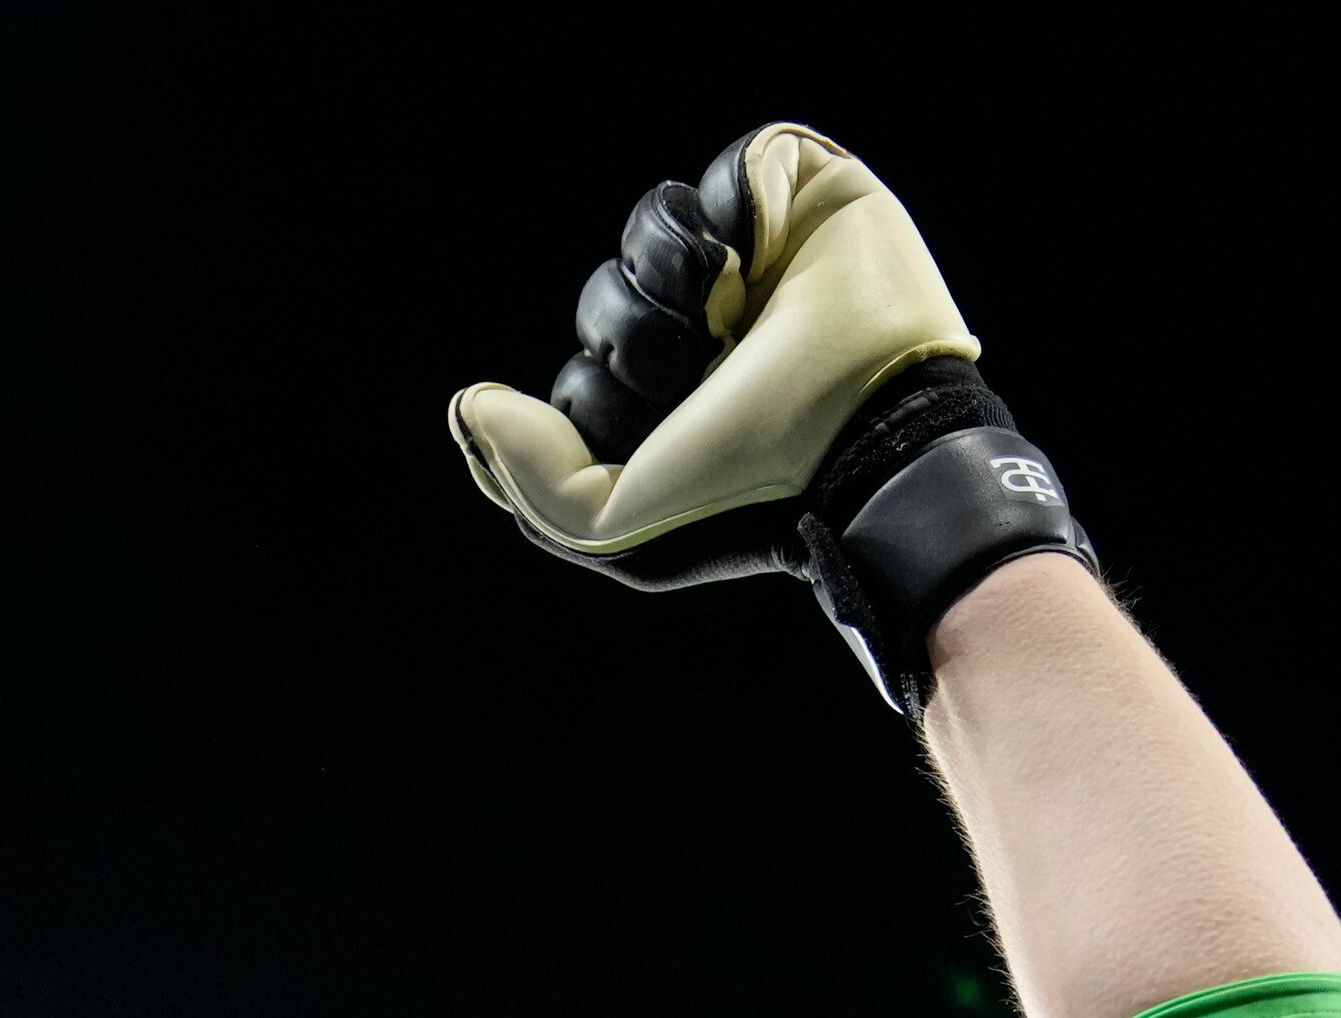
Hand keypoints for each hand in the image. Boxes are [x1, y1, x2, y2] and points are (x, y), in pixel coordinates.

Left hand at [448, 127, 1095, 714]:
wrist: (869, 432)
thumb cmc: (755, 487)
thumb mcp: (612, 528)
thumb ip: (527, 476)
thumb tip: (470, 403)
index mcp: (670, 403)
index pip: (584, 367)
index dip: (598, 392)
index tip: (660, 432)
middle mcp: (711, 332)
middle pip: (607, 297)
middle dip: (636, 338)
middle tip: (703, 372)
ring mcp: (758, 263)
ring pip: (655, 222)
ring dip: (677, 275)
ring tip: (738, 315)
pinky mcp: (805, 199)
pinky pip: (731, 166)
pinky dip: (743, 208)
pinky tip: (775, 254)